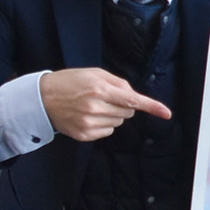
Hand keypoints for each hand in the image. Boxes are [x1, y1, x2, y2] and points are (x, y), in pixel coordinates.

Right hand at [39, 68, 170, 141]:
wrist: (42, 98)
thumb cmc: (71, 82)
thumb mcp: (95, 73)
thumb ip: (118, 83)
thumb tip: (134, 96)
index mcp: (100, 90)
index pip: (133, 100)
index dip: (152, 107)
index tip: (166, 113)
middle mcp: (95, 108)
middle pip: (128, 111)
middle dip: (124, 104)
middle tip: (106, 96)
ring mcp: (89, 123)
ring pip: (119, 122)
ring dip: (114, 114)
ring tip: (94, 105)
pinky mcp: (84, 135)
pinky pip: (108, 131)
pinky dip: (104, 124)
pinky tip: (89, 115)